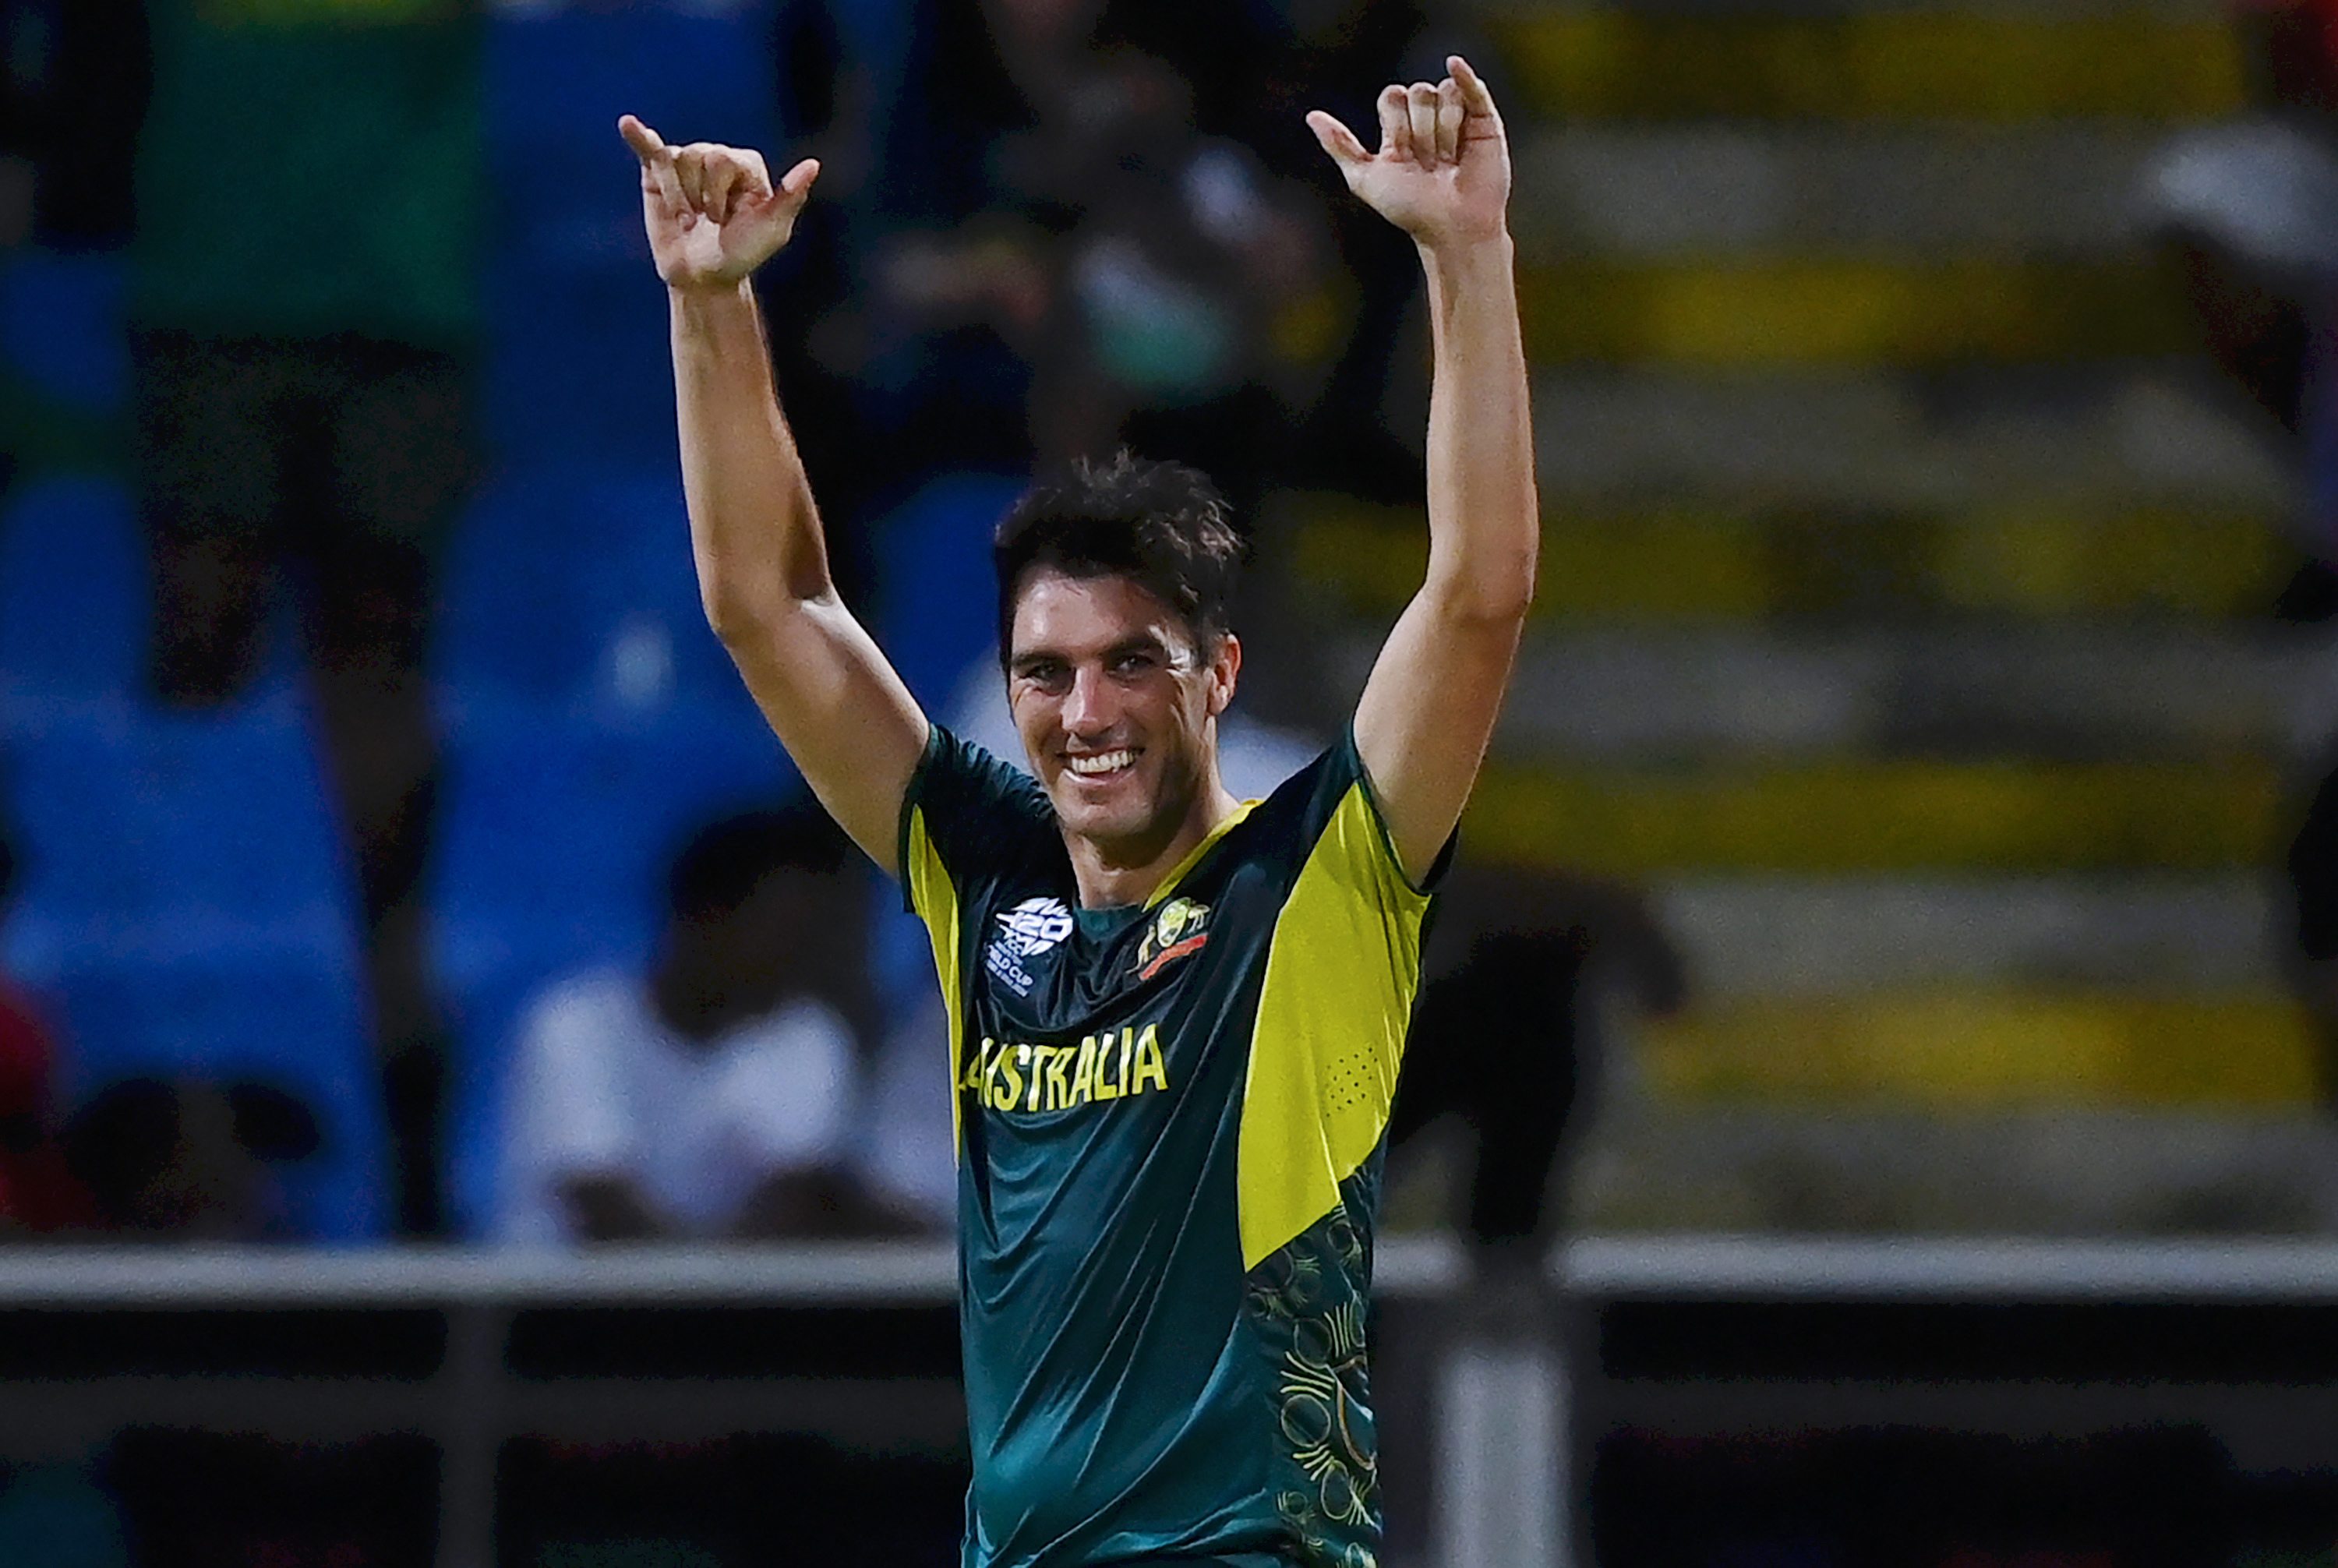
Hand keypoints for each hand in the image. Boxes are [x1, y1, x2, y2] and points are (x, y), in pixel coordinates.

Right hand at [619, 114, 818, 289]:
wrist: (703, 279)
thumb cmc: (741, 255)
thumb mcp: (772, 231)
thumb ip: (790, 198)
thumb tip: (813, 165)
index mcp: (747, 165)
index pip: (724, 160)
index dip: (719, 196)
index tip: (727, 221)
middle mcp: (717, 156)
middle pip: (699, 156)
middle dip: (699, 198)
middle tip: (706, 223)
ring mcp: (686, 163)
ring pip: (673, 162)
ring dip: (678, 200)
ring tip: (688, 221)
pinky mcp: (658, 174)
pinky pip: (648, 149)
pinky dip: (638, 137)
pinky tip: (628, 124)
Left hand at [1307, 56, 1509, 250]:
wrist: (1451, 227)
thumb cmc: (1409, 209)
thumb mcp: (1365, 179)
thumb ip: (1340, 146)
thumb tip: (1311, 115)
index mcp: (1398, 129)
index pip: (1391, 96)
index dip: (1395, 123)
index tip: (1402, 153)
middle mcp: (1426, 119)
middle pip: (1417, 93)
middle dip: (1420, 129)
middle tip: (1429, 162)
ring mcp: (1456, 118)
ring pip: (1442, 93)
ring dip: (1443, 129)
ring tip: (1449, 160)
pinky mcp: (1484, 121)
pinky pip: (1470, 87)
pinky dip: (1464, 75)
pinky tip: (1453, 64)